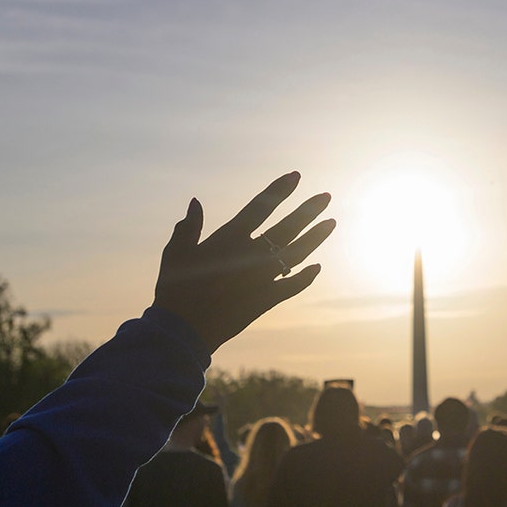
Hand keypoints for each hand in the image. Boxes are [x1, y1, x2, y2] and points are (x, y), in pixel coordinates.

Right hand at [153, 172, 334, 351]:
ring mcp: (262, 278)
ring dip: (315, 237)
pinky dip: (306, 277)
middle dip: (308, 210)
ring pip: (297, 253)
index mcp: (229, 238)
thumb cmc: (174, 289)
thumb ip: (188, 226)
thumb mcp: (176, 254)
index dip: (279, 190)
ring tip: (331, 222)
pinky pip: (292, 286)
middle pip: (287, 227)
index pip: (260, 207)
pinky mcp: (266, 300)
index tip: (295, 176)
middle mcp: (251, 255)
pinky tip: (318, 267)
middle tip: (327, 196)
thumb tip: (196, 201)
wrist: (184, 330)